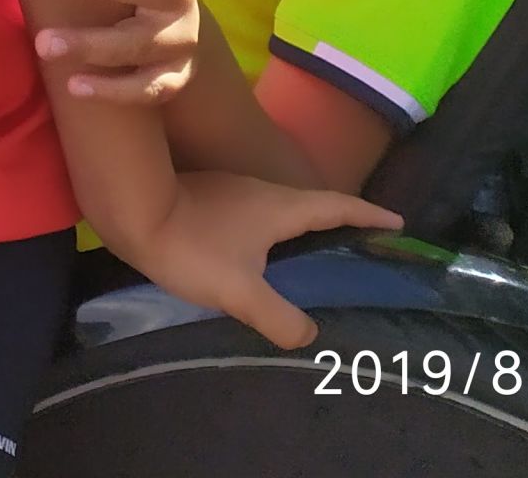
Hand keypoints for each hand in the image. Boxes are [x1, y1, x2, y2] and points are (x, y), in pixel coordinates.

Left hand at [117, 170, 401, 350]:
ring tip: (314, 251)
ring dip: (301, 224)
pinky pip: (254, 212)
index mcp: (280, 207)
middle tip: (360, 241)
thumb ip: (279, 317)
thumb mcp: (240, 291)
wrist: (130, 210)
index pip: (337, 206)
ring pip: (279, 207)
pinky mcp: (208, 197)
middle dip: (339, 220)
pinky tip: (260, 251)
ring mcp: (233, 191)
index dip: (369, 214)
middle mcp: (261, 191)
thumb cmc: (190, 246)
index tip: (397, 221)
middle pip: (311, 204)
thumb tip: (309, 336)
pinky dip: (270, 229)